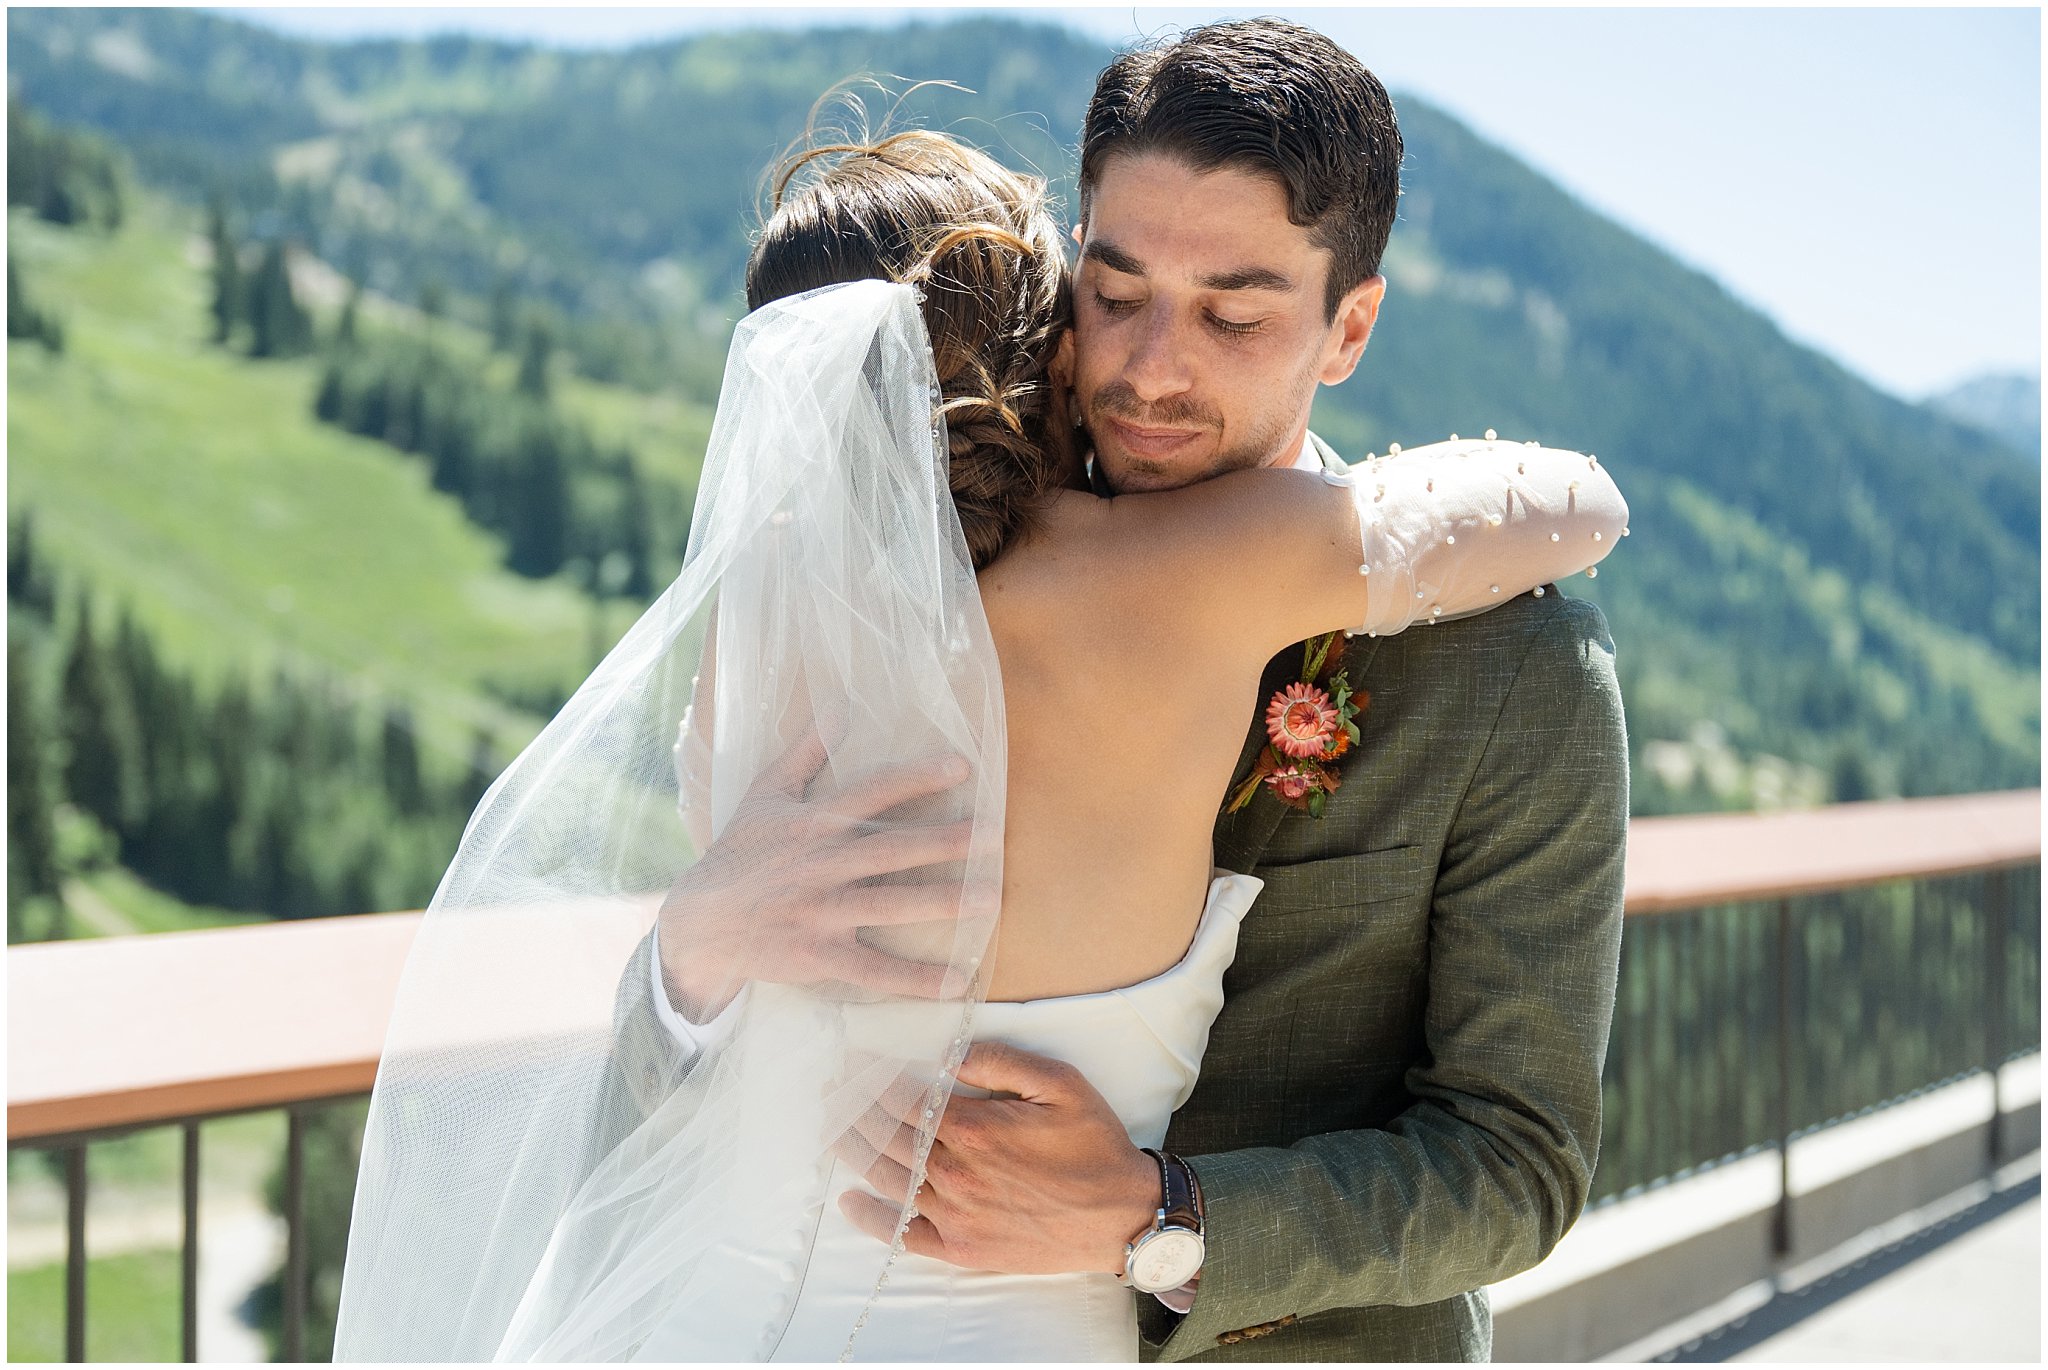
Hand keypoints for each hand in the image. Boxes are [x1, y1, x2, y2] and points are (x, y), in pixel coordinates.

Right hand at [656, 719, 978, 1019]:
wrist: (700, 922)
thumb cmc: (740, 851)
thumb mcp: (766, 794)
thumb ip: (805, 751)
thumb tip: (838, 706)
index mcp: (813, 822)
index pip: (872, 793)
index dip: (916, 777)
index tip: (962, 767)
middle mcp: (821, 865)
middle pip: (891, 850)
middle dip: (943, 842)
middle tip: (995, 835)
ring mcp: (821, 913)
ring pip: (889, 906)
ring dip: (941, 903)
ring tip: (990, 900)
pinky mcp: (819, 955)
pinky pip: (874, 971)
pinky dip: (915, 979)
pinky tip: (957, 982)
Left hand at [837, 1042, 1157, 1274]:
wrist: (1123, 1217)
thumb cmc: (1095, 1145)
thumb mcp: (1058, 1083)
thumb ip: (998, 1061)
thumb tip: (945, 1054)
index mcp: (975, 1127)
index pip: (902, 1099)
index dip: (872, 1079)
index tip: (854, 1064)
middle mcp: (956, 1173)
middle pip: (885, 1138)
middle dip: (852, 1111)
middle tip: (831, 1092)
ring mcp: (956, 1215)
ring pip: (888, 1180)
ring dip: (852, 1153)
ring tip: (831, 1131)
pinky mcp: (962, 1249)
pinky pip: (904, 1235)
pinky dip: (873, 1218)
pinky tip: (851, 1200)